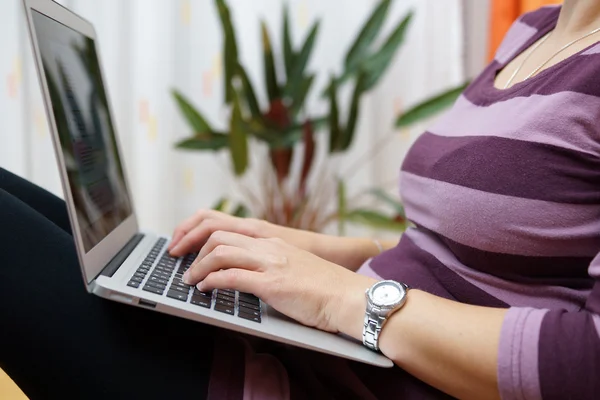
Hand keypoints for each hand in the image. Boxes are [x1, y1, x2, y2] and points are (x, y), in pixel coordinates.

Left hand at [169, 209, 383, 270]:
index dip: (197, 230)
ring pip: (220, 252)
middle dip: (190, 244)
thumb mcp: (292, 265)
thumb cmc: (322, 285)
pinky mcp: (271, 283)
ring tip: (189, 279)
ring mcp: (269, 262)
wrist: (347, 295)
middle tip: (177, 258)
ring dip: (198, 266)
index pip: (225, 224)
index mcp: (271, 239)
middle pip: (217, 233)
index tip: (183, 242)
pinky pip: (231, 277)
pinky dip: (212, 281)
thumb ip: (269, 263)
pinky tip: (205, 289)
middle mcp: (267, 245)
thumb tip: (246, 273)